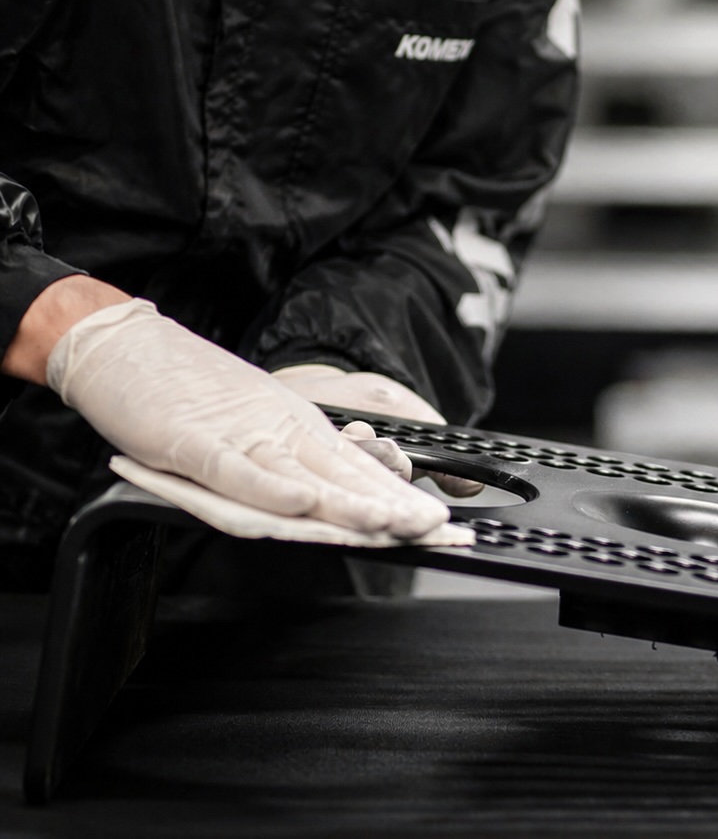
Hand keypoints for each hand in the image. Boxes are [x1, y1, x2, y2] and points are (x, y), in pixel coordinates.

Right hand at [46, 300, 449, 536]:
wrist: (124, 346)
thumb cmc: (187, 392)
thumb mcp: (256, 424)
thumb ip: (293, 463)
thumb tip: (330, 501)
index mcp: (297, 430)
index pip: (358, 471)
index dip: (398, 498)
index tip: (438, 521)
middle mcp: (278, 431)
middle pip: (343, 475)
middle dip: (392, 505)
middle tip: (436, 526)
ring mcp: (239, 435)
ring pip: (302, 475)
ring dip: (346, 501)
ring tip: (389, 522)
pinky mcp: (193, 442)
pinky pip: (237, 469)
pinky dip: (269, 486)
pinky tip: (300, 502)